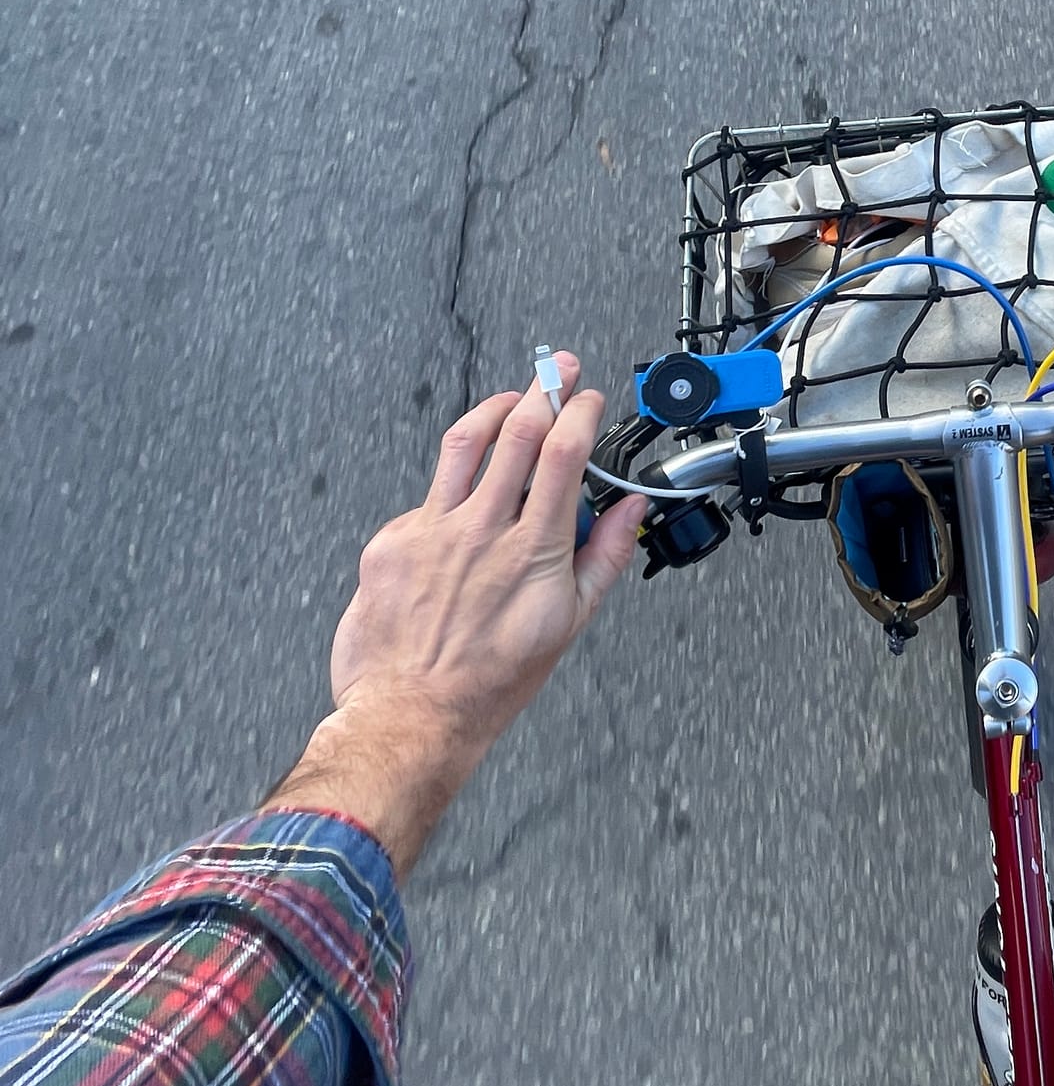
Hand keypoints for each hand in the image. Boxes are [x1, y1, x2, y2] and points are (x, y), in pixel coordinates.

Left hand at [269, 355, 648, 876]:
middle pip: (519, 431)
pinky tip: (463, 500)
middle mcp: (484, 531)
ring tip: (513, 400)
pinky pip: (428, 495)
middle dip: (544, 388)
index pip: (566, 453)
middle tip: (556, 370)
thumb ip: (605, 557)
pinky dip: (452, 486)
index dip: (580, 411)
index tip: (588, 398)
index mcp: (535, 550)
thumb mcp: (569, 625)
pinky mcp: (392, 541)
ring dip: (495, 409)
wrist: (412, 715)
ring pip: (466, 443)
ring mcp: (433, 531)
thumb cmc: (491, 681)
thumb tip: (630, 510)